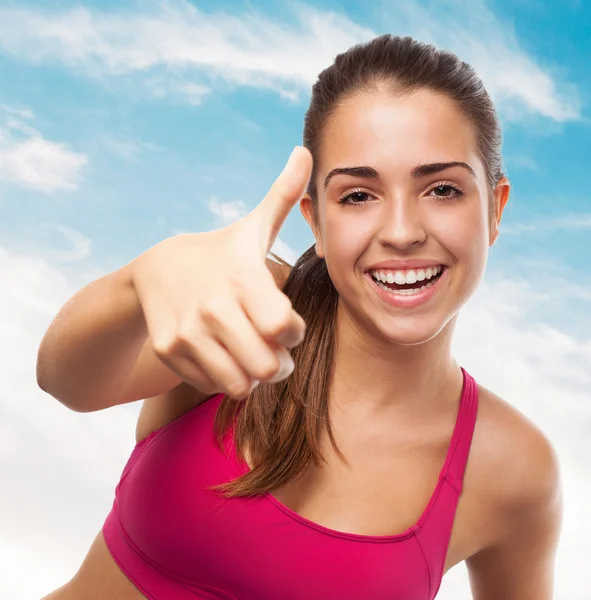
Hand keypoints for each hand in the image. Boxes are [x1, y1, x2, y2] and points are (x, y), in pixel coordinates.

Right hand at [130, 146, 312, 398]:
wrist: (155, 269)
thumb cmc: (220, 252)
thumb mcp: (251, 227)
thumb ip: (283, 196)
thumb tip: (306, 151)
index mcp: (241, 275)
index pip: (285, 327)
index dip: (294, 332)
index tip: (289, 324)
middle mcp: (213, 305)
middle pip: (267, 366)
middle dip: (280, 363)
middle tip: (277, 351)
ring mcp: (187, 331)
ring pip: (240, 383)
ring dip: (253, 375)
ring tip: (252, 355)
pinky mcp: (169, 350)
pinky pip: (213, 385)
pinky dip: (225, 378)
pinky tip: (224, 355)